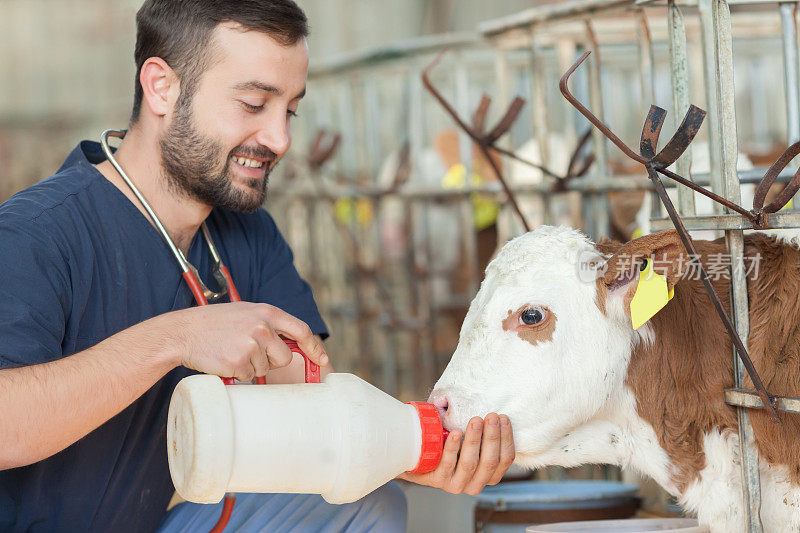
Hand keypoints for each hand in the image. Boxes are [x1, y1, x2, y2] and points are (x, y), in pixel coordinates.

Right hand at [154, 301, 327, 381]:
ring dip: (252, 366)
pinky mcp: (239, 362)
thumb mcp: (245, 313)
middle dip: (272, 361)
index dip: (314, 347)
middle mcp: (263, 327)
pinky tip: (225, 359)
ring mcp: (252, 345)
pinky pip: (249, 377)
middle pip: (285, 357)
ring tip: (232, 350)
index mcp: (267, 312)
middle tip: (250, 352)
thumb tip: (293, 343)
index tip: (322, 359)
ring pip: (265, 369)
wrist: (183, 332)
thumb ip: (269, 323)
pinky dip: (239, 373)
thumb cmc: (214, 323)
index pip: (301, 330)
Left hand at [399, 413, 514, 494]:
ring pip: (470, 463)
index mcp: (489, 475)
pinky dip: (453, 447)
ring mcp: (457, 484)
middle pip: (490, 461)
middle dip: (492, 437)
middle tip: (491, 416)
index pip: (505, 459)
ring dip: (474, 440)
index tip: (503, 418)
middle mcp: (476, 483)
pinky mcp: (439, 480)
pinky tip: (456, 433)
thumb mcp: (470, 442)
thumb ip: (483, 432)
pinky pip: (447, 463)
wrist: (419, 458)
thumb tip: (495, 411)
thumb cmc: (450, 446)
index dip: (506, 438)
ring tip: (475, 421)